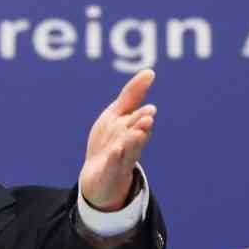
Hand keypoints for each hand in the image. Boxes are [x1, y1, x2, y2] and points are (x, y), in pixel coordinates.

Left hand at [79, 69, 156, 211]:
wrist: (98, 177)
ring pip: (129, 149)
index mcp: (132, 128)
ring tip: (139, 133)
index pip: (138, 119)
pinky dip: (115, 159)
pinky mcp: (109, 172)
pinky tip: (115, 151)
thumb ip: (133, 95)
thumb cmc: (110, 140)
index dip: (142, 114)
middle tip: (148, 119)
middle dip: (141, 126)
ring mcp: (120, 159)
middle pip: (135, 133)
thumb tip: (150, 71)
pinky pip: (113, 165)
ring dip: (134, 142)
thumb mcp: (117, 114)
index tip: (150, 108)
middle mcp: (129, 143)